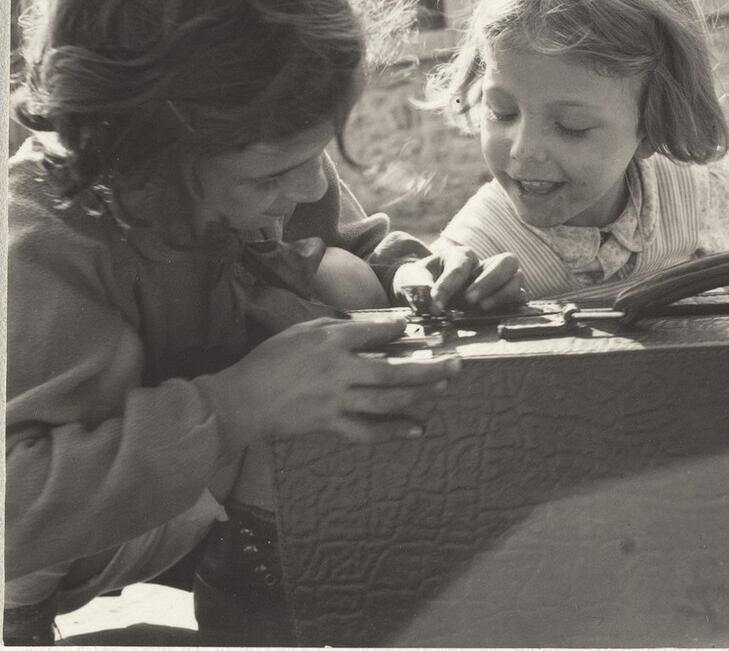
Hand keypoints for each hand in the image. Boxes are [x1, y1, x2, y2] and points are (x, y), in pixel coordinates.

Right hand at [201, 316, 460, 447]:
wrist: (241, 400)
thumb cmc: (267, 360)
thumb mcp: (300, 330)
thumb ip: (334, 327)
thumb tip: (367, 327)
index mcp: (329, 341)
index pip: (373, 332)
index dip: (397, 330)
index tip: (413, 329)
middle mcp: (338, 369)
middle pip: (392, 370)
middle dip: (428, 367)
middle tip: (455, 364)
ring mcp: (335, 400)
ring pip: (386, 399)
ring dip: (419, 395)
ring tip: (443, 389)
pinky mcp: (329, 424)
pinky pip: (367, 430)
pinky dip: (393, 432)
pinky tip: (416, 430)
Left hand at [394, 243, 525, 313]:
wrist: (425, 290)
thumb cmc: (420, 281)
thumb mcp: (413, 278)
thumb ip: (419, 284)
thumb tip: (429, 298)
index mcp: (461, 256)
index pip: (461, 266)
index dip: (448, 285)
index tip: (436, 304)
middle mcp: (484, 265)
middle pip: (505, 261)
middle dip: (489, 280)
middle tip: (469, 300)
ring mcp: (497, 281)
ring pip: (517, 277)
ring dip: (503, 293)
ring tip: (483, 308)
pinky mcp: (504, 297)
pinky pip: (521, 297)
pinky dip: (515, 304)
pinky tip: (504, 313)